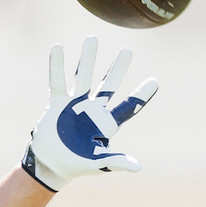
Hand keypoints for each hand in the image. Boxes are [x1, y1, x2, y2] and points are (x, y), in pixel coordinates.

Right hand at [21, 37, 157, 190]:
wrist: (50, 165)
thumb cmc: (77, 165)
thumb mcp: (99, 162)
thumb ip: (117, 161)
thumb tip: (138, 167)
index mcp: (107, 123)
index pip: (128, 106)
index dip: (141, 95)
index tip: (155, 82)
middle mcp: (93, 109)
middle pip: (108, 84)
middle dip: (118, 68)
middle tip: (127, 51)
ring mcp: (75, 103)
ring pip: (83, 76)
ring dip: (88, 59)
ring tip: (92, 39)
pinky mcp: (57, 102)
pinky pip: (57, 81)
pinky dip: (57, 65)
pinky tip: (58, 48)